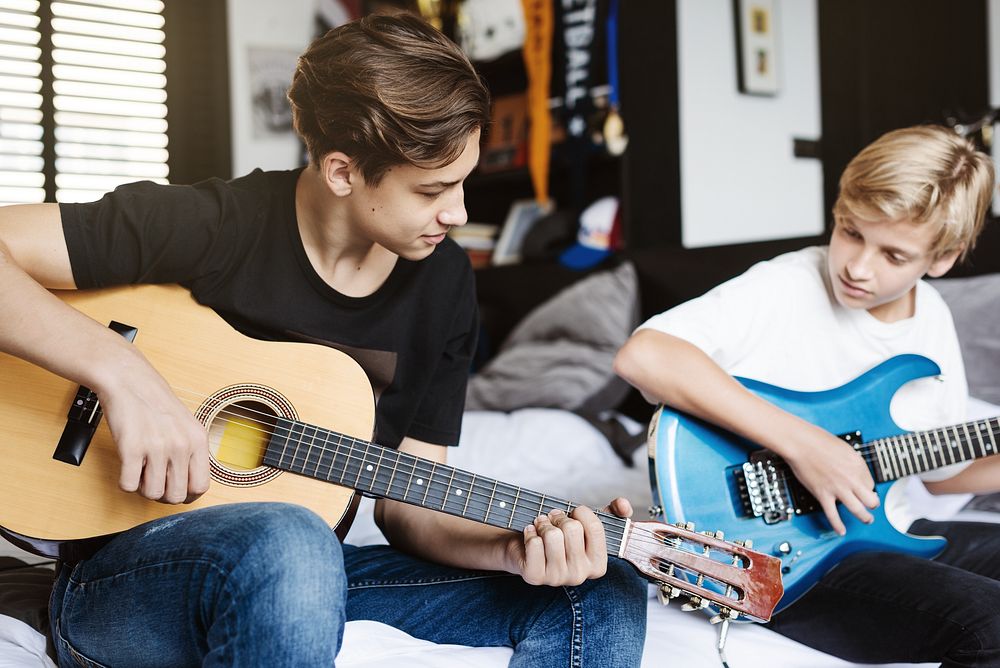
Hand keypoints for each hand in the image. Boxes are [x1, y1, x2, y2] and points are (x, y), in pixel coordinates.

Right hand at [98, 350, 209, 504]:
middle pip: (177, 496)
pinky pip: (128, 486)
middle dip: (164, 494)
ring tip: (141, 471)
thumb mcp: (187, 425)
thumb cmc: (156, 404)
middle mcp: (181, 445)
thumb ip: (192, 453)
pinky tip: (128, 467)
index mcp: (198, 440)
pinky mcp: (131, 448)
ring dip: (143, 488)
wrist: (129, 380)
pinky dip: (125, 482)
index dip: (187, 494)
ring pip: (153, 494)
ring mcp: (157, 447)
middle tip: (154, 480)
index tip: (175, 488)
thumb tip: (191, 488)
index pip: (201, 487)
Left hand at [509, 498, 632, 585]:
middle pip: (572, 529)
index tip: (573, 512)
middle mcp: (580, 575)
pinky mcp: (534, 576)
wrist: (526, 548)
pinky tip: (530, 535)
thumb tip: (624, 504)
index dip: (581, 512)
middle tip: (553, 519)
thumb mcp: (589, 524)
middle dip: (559, 516)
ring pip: (552, 535)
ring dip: (543, 523)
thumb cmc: (560, 536)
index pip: (595, 527)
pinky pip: (534, 543)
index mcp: (598, 565)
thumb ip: (613, 512)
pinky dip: (529, 532)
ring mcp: (557, 578)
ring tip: (541, 525)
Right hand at [785, 423, 878, 534]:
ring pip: (858, 510)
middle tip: (871, 506)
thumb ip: (852, 462)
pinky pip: (833, 515)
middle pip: (871, 499)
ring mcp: (838, 488)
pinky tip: (841, 531)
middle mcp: (851, 479)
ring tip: (866, 520)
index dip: (867, 487)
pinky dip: (838, 526)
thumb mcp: (844, 448)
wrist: (800, 443)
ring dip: (865, 518)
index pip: (870, 483)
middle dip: (873, 504)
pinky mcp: (823, 495)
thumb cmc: (817, 440)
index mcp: (858, 465)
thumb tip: (855, 472)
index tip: (863, 488)